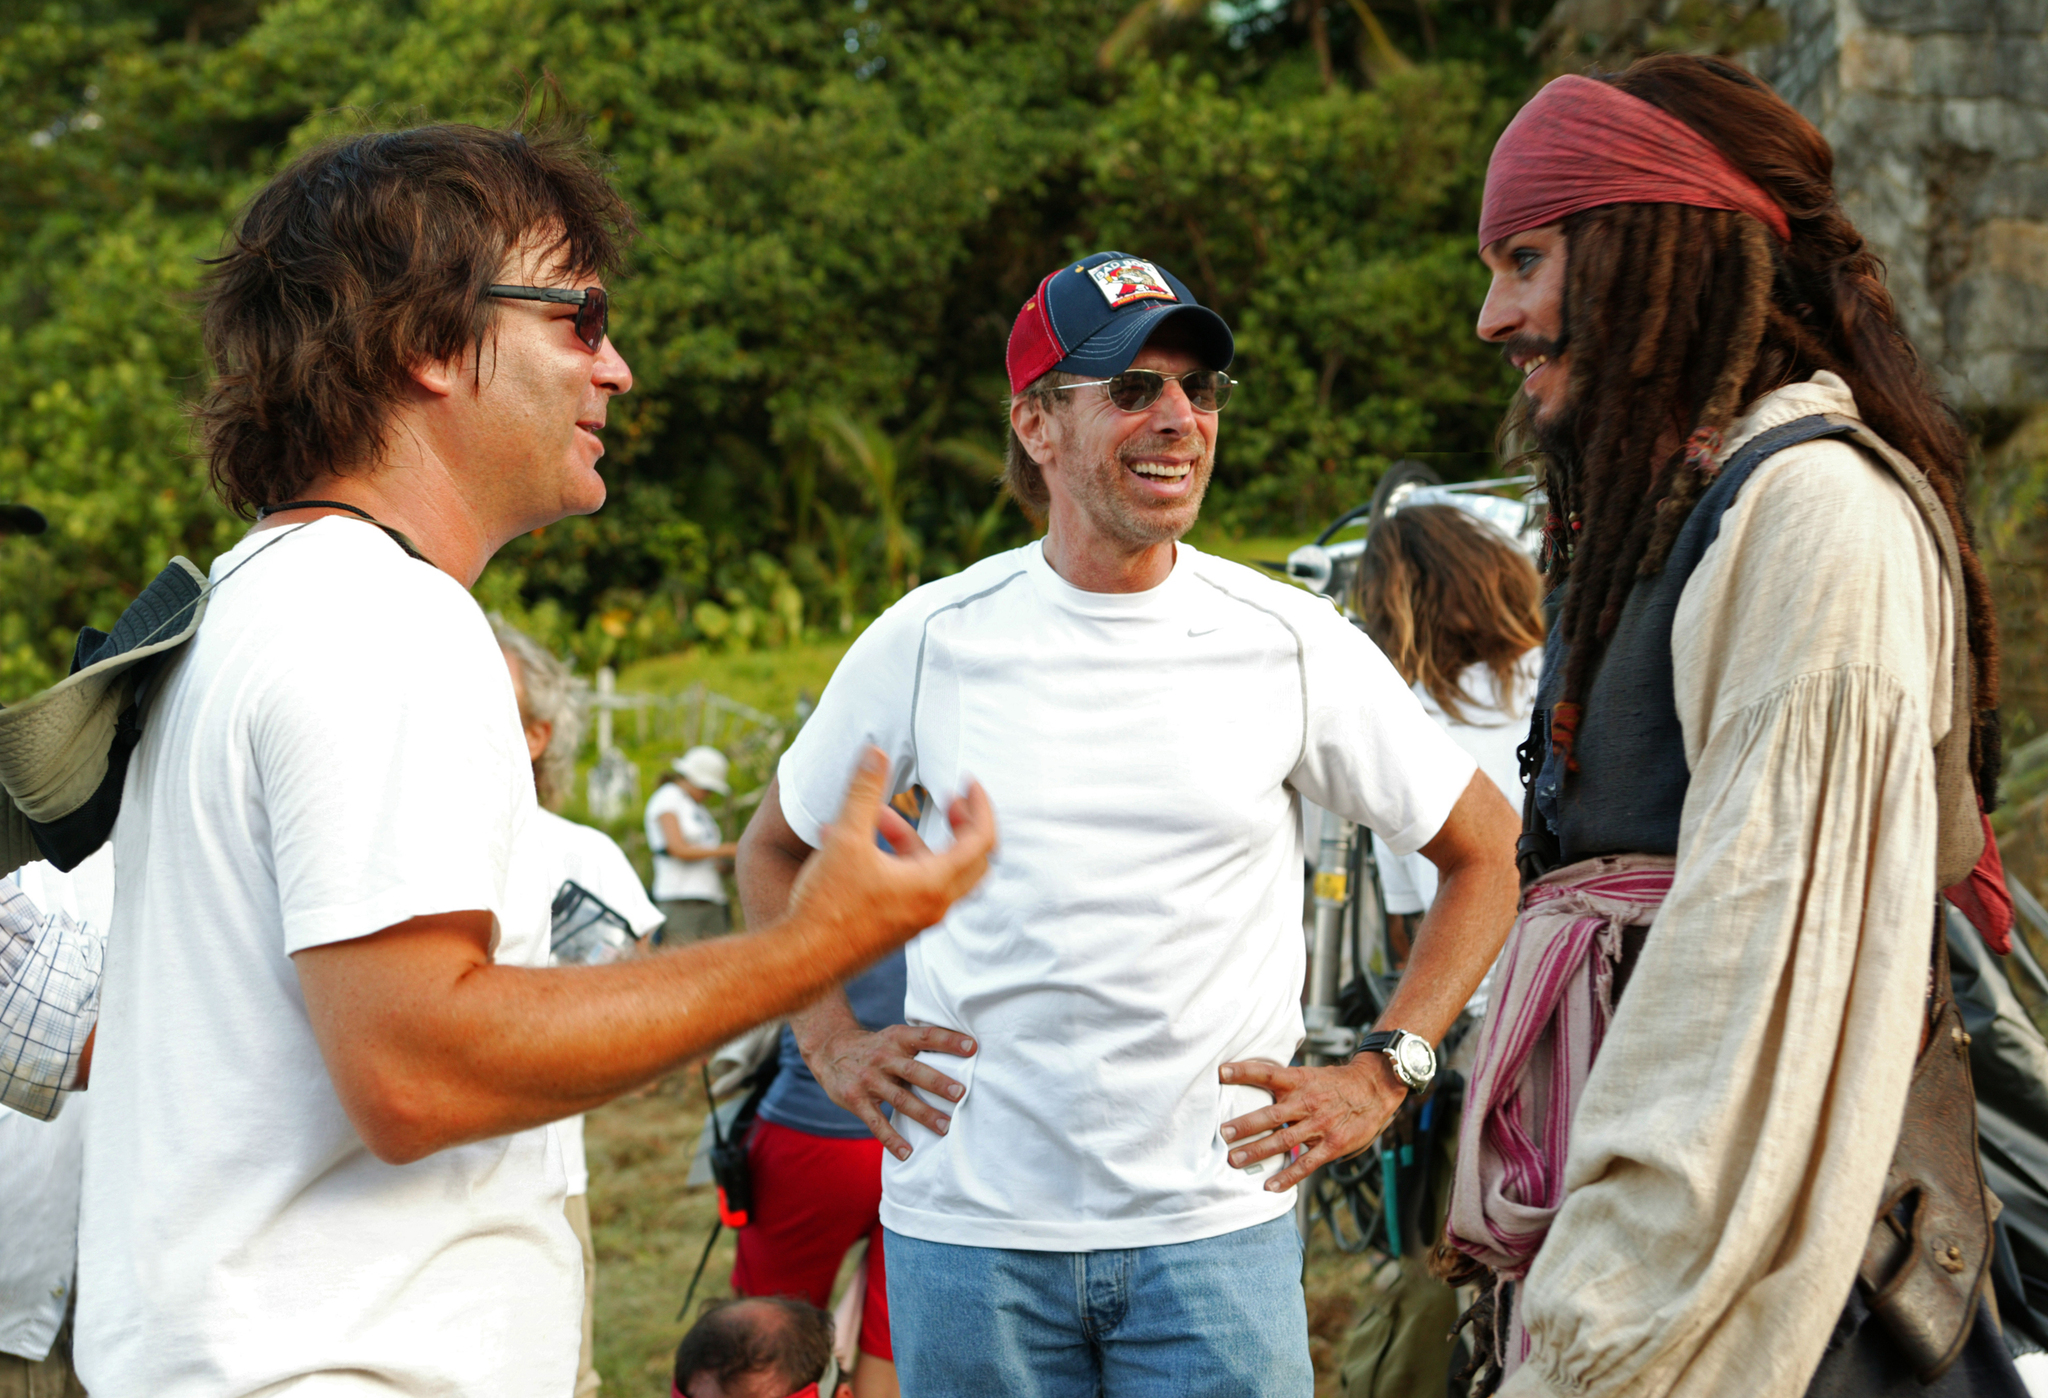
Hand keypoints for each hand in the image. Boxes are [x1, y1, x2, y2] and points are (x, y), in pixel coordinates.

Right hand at [785, 748, 995, 964]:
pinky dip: (897, 860)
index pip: (982, 841)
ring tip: (875, 815)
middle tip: (949, 800)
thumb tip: (875, 750)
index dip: (981, 806)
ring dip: (914, 839)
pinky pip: (911, 886)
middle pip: (973, 861)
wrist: (801, 960)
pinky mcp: (897, 927)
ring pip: (935, 871)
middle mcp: (933, 907)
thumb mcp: (845, 838)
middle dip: (963, 825)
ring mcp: (916, 920)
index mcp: (933, 885)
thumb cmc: (826, 904)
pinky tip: (852, 844)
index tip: (968, 782)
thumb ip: (864, 791)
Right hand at [807, 1021, 976, 1160]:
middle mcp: (883, 1057)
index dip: (948, 1041)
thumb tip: (964, 1055)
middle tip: (960, 1093)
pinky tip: (907, 1152)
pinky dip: (892, 1139)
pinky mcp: (856, 1100)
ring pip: (899, 1099)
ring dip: (923, 1114)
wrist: (830, 1050)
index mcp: (897, 1038)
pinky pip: (876, 1123)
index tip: (972, 1048)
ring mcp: (868, 1080)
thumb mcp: (894, 1037)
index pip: (926, 1036)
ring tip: (945, 1126)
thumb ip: (919, 1046)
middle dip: (937, 1082)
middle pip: (913, 1070)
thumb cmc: (875, 1047)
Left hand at [1217, 1054, 1405, 1191]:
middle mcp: (1306, 1103)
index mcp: (1299, 1081)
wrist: (1374, 1089)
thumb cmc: (1336, 1083)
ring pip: (1283, 1140)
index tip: (1222, 1072)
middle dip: (1245, 1124)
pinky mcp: (1332, 1145)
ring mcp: (1319, 1126)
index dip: (1244, 1071)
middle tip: (1224, 1133)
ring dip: (1258, 1151)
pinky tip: (1270, 1186)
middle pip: (1271, 1114)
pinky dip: (1287, 1176)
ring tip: (1235, 1159)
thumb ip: (1284, 1083)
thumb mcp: (1309, 1075)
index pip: (1268, 1072)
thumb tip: (1250, 1083)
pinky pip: (1306, 1164)